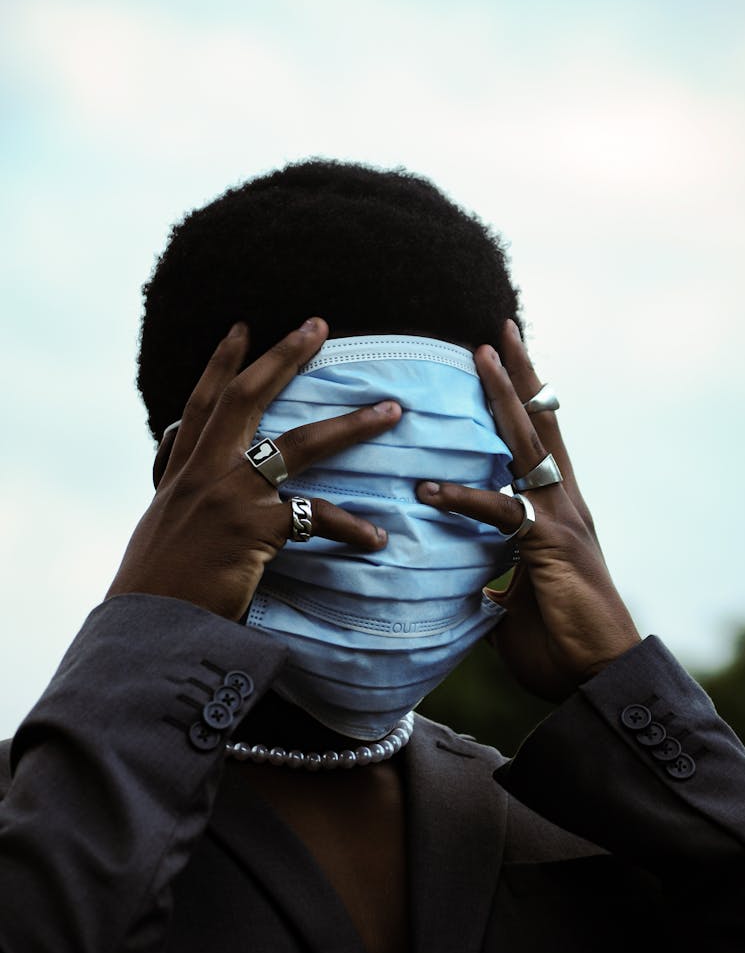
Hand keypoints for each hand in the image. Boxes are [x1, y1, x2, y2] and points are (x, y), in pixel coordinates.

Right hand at [107, 318, 401, 620]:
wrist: (146, 627)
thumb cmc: (157, 589)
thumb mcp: (161, 531)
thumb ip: (183, 502)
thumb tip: (198, 492)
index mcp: (181, 473)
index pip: (201, 405)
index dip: (222, 364)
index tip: (242, 329)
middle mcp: (204, 473)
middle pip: (246, 398)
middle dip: (283, 357)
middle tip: (318, 325)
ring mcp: (230, 496)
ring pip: (299, 444)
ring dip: (350, 425)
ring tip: (390, 410)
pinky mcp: (254, 529)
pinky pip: (316, 517)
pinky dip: (351, 527)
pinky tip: (377, 537)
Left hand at [417, 320, 639, 700]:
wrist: (597, 677)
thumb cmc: (560, 643)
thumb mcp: (514, 602)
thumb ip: (492, 580)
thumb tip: (467, 585)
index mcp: (557, 512)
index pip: (540, 445)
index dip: (525, 404)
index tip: (506, 364)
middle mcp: (565, 504)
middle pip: (543, 426)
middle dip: (521, 377)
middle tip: (499, 332)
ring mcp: (562, 519)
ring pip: (531, 445)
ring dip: (506, 398)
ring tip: (482, 357)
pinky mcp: (551, 545)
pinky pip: (503, 511)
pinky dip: (465, 496)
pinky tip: (430, 488)